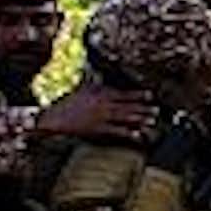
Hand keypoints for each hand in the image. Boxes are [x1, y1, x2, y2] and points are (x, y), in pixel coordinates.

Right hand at [35, 80, 154, 144]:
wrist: (53, 117)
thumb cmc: (66, 103)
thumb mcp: (82, 89)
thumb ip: (94, 82)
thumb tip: (99, 75)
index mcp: (100, 92)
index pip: (123, 93)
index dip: (138, 95)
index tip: (151, 95)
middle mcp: (103, 103)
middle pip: (128, 106)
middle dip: (143, 108)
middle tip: (157, 110)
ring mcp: (101, 116)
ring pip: (125, 117)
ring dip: (140, 119)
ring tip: (152, 121)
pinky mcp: (97, 129)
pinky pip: (116, 131)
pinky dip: (128, 133)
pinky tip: (139, 136)